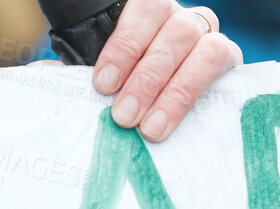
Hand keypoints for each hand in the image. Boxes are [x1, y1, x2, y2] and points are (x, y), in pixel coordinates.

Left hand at [92, 0, 242, 142]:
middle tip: (124, 116)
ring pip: (207, 48)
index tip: (104, 84)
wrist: (158, 108)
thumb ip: (77, 69)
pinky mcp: (230, 60)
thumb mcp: (103, 75)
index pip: (144, 8)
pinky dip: (200, 94)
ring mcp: (209, 36)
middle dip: (147, 78)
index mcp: (148, 11)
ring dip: (177, 91)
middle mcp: (181, 18)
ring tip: (152, 127)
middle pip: (177, 31)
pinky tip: (183, 120)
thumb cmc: (125, 86)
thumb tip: (49, 71)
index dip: (125, 45)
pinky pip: (226, 65)